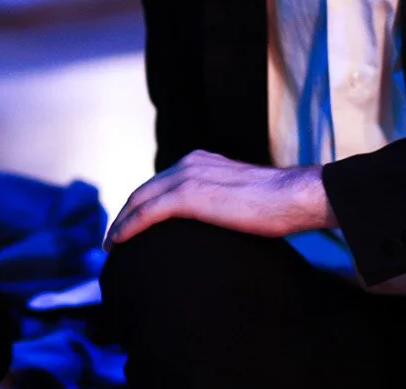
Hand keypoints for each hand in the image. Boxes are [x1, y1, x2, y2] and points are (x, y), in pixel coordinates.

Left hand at [104, 150, 336, 247]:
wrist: (293, 196)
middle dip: (124, 213)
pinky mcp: (188, 194)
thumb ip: (220, 201)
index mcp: (200, 161)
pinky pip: (148, 212)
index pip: (160, 183)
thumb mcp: (240, 197)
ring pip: (140, 200)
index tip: (131, 224)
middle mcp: (189, 163)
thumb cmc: (278, 204)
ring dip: (121, 222)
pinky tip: (119, 241)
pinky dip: (129, 226)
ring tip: (111, 244)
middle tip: (113, 238)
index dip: (141, 204)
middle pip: (144, 190)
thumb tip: (216, 221)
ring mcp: (187, 176)